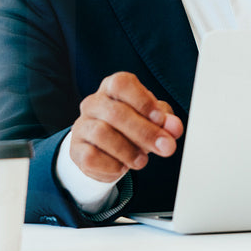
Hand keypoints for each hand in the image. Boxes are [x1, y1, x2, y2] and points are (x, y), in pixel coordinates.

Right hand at [68, 72, 184, 184]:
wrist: (105, 150)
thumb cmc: (132, 127)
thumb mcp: (152, 119)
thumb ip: (165, 121)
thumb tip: (174, 127)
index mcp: (112, 87)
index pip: (122, 83)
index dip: (142, 101)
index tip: (160, 119)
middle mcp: (94, 103)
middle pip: (115, 112)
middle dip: (145, 132)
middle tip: (166, 147)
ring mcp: (82, 125)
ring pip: (102, 134)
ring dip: (128, 150)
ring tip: (143, 161)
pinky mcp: (76, 149)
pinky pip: (91, 157)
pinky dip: (111, 165)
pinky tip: (122, 167)